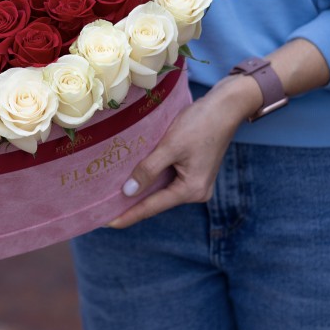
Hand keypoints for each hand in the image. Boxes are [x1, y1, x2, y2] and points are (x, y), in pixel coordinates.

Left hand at [109, 38, 329, 227]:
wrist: (226, 107)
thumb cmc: (200, 124)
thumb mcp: (170, 146)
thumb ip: (148, 170)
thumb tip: (128, 191)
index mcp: (191, 190)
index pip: (152, 207)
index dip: (127, 214)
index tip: (106, 222)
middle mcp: (196, 192)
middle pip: (157, 201)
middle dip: (131, 204)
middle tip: (103, 209)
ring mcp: (196, 182)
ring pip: (161, 190)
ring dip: (140, 190)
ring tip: (112, 195)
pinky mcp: (194, 171)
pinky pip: (168, 179)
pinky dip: (151, 178)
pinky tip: (133, 177)